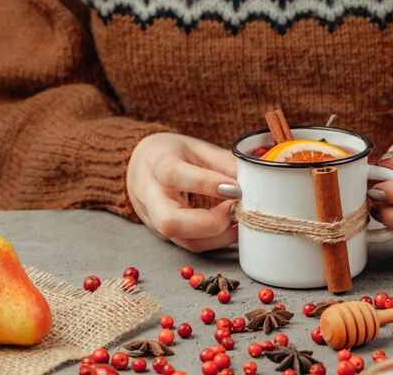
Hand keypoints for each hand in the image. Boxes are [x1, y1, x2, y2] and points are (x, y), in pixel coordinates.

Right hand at [127, 133, 237, 251]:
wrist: (139, 167)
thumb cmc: (171, 155)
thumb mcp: (195, 147)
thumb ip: (222, 161)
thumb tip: (252, 175)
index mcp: (157, 165)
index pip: (175, 176)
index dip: (208, 184)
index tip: (237, 188)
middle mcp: (151, 197)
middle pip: (171, 221)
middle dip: (210, 222)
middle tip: (235, 208)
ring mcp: (156, 220)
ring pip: (185, 240)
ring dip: (220, 236)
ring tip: (241, 218)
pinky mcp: (166, 235)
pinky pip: (193, 245)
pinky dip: (218, 240)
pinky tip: (233, 227)